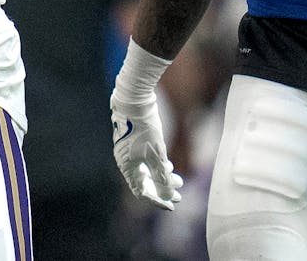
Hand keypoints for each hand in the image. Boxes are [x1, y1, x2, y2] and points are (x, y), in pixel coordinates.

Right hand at [110, 91, 182, 209]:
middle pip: (145, 183)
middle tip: (180, 193)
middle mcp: (125, 162)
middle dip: (164, 189)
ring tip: (178, 178)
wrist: (134, 101)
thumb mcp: (157, 154)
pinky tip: (168, 165)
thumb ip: (162, 177)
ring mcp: (128, 152)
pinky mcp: (132, 143)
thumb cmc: (144, 128)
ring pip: (146, 172)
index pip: (142, 192)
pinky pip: (145, 162)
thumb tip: (169, 196)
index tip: (173, 204)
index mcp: (127, 167)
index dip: (158, 201)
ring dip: (163, 177)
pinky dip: (157, 167)